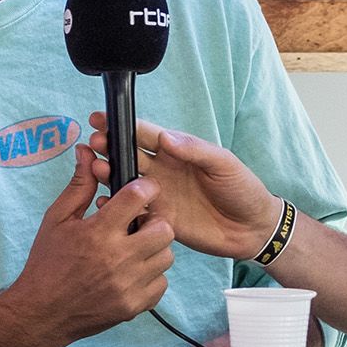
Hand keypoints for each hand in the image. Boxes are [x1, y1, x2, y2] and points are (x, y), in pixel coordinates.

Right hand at [5, 146, 175, 346]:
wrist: (40, 313)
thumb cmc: (47, 263)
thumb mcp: (57, 219)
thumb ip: (79, 185)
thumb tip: (87, 151)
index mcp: (98, 232)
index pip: (139, 196)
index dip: (144, 187)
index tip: (141, 190)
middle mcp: (118, 259)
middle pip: (164, 227)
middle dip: (156, 219)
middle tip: (141, 220)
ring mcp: (128, 285)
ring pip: (166, 256)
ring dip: (155, 247)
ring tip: (135, 246)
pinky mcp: (133, 306)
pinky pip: (161, 283)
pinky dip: (152, 275)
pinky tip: (133, 270)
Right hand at [87, 114, 278, 260]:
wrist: (252, 228)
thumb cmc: (242, 189)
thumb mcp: (223, 163)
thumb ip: (195, 150)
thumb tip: (165, 137)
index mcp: (177, 151)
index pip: (145, 134)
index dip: (123, 125)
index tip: (102, 119)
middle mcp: (163, 170)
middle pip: (129, 155)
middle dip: (110, 147)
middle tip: (95, 143)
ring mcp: (159, 194)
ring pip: (126, 181)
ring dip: (109, 174)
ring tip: (97, 169)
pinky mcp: (159, 218)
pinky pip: (133, 210)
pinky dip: (117, 207)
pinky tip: (104, 203)